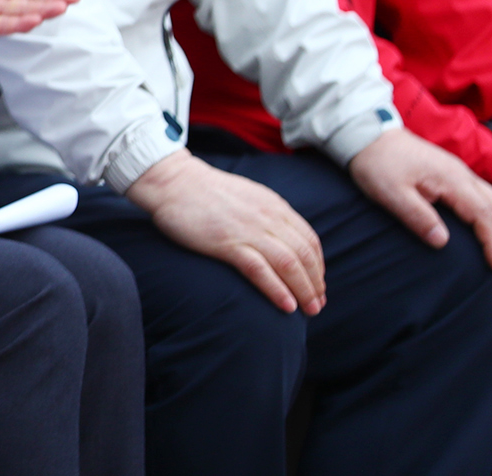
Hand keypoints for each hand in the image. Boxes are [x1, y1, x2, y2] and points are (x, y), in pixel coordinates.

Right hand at [126, 149, 325, 313]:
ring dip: (304, 291)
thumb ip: (267, 214)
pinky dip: (277, 290)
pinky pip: (260, 270)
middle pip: (304, 255)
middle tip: (317, 304)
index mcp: (274, 205)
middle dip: (315, 284)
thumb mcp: (248, 195)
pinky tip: (286, 306)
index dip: (318, 266)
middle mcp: (267, 217)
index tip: (317, 284)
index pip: (309, 240)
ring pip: (289, 265)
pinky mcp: (226, 242)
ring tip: (309, 310)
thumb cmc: (205, 190)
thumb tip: (282, 238)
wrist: (173, 181)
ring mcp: (248, 230)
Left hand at [349, 127, 491, 268]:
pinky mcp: (452, 174)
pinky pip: (482, 194)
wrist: (367, 135)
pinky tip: (488, 226)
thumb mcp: (390, 192)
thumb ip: (417, 215)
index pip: (483, 214)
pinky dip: (490, 212)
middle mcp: (461, 174)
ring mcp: (458, 172)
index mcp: (450, 179)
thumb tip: (442, 241)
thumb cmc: (377, 163)